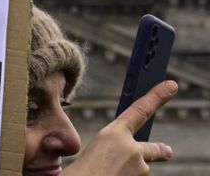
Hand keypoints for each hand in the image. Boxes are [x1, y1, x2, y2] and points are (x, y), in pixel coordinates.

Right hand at [61, 80, 177, 175]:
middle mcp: (132, 148)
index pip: (140, 110)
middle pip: (155, 148)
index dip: (157, 97)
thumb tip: (133, 163)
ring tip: (108, 172)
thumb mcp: (95, 153)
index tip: (171, 86)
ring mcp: (140, 168)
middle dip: (161, 149)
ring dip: (129, 171)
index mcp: (113, 134)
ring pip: (140, 169)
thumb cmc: (83, 172)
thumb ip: (114, 151)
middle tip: (167, 150)